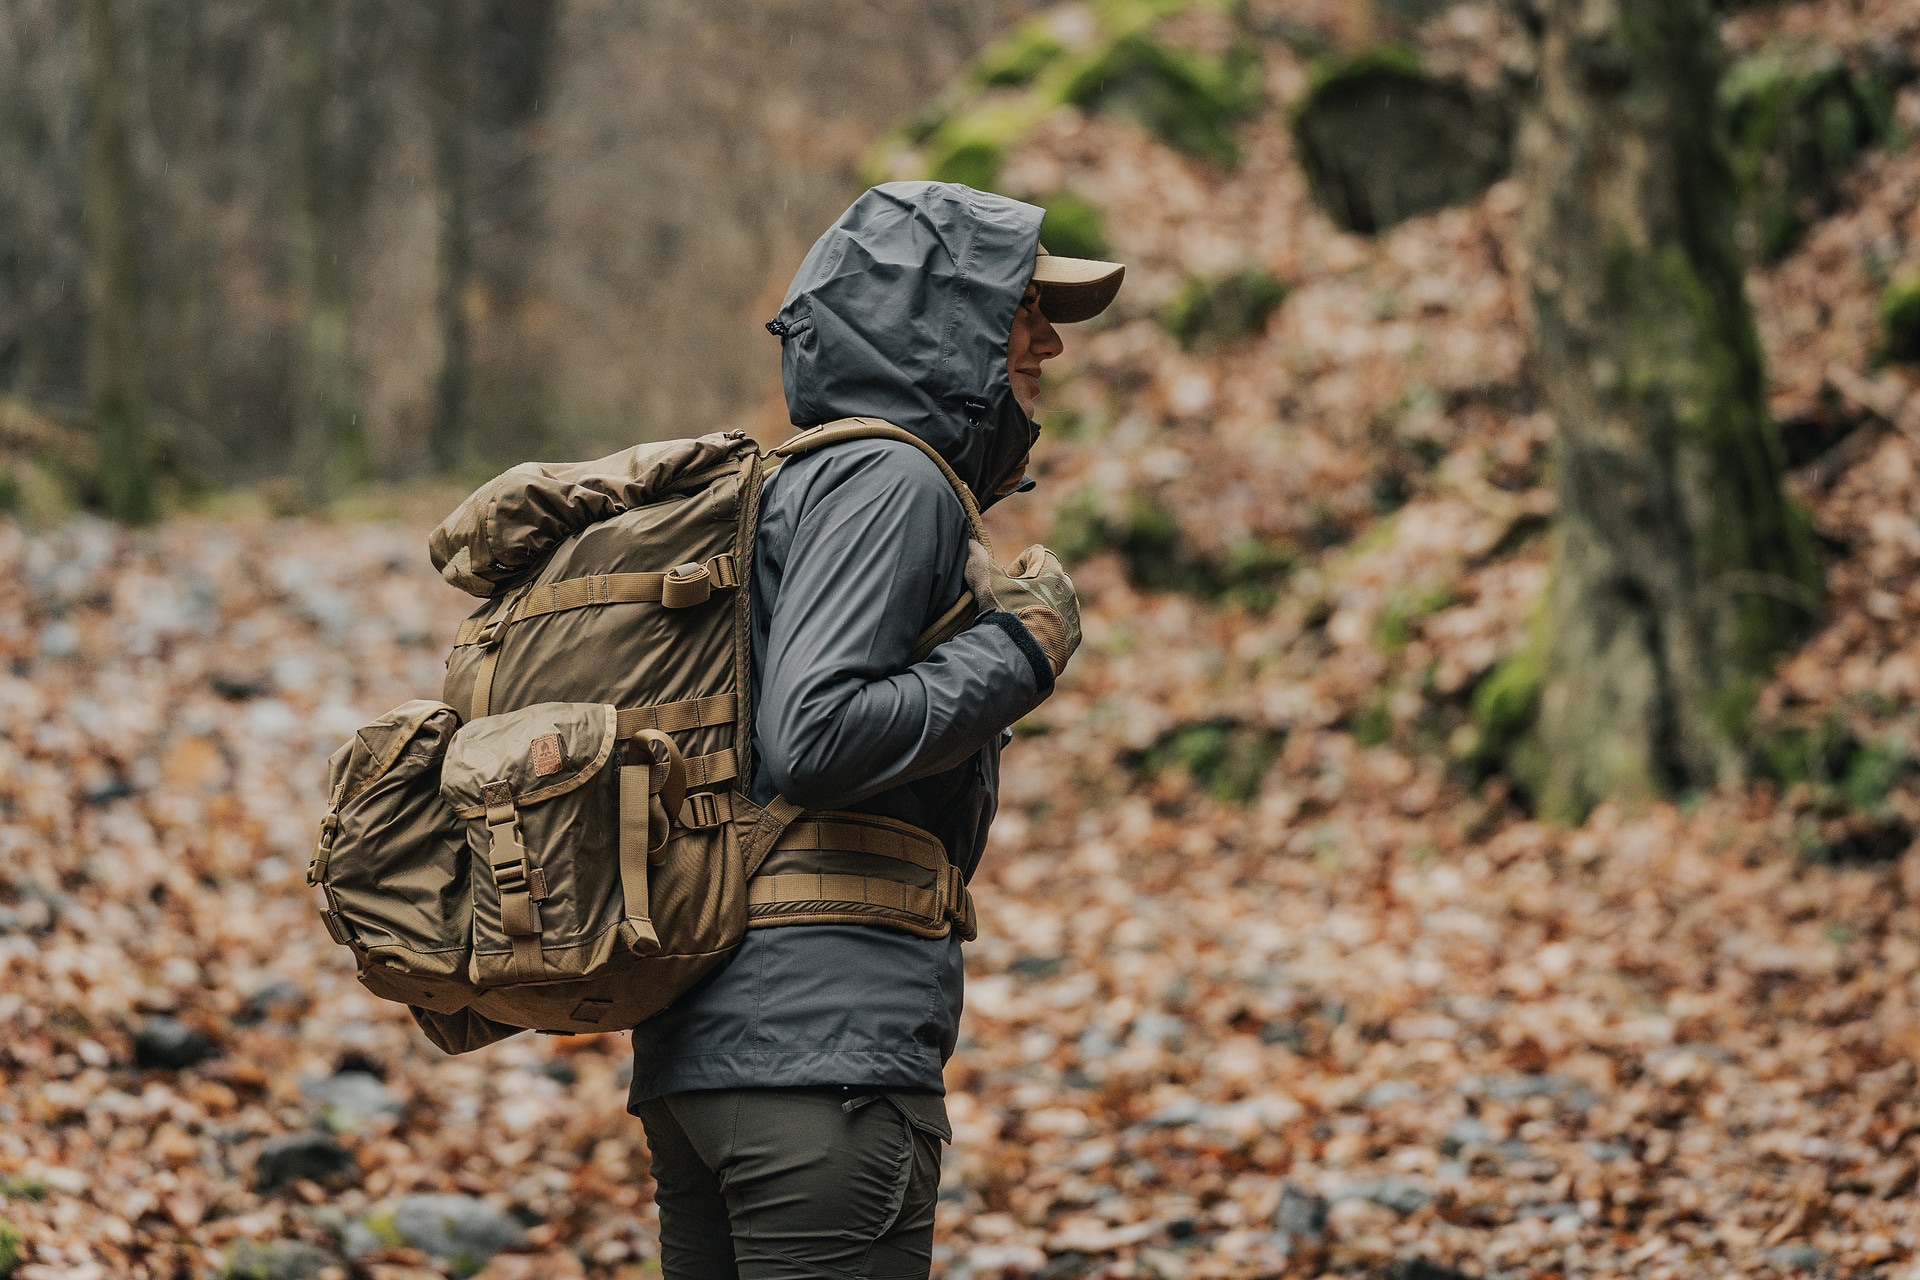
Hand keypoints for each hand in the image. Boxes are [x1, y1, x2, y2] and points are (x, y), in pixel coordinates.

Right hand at [991, 544, 1080, 676]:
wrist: (1023, 658)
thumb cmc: (1006, 615)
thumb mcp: (987, 585)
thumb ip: (978, 561)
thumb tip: (970, 543)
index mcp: (1052, 572)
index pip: (1035, 554)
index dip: (1017, 566)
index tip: (1006, 582)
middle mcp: (1068, 590)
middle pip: (1047, 578)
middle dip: (1029, 587)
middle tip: (1009, 602)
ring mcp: (1073, 615)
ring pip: (1055, 602)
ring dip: (1039, 606)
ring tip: (1019, 622)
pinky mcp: (1073, 637)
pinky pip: (1060, 625)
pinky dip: (1047, 628)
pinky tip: (1030, 638)